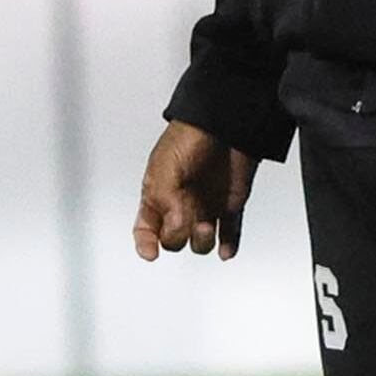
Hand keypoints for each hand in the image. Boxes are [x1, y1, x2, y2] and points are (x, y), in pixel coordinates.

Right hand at [132, 120, 257, 261]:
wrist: (226, 121)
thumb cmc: (188, 138)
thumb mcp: (166, 169)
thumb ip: (167, 202)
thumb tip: (177, 228)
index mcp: (157, 196)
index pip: (145, 230)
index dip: (145, 244)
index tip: (152, 253)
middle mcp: (180, 205)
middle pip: (174, 240)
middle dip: (179, 238)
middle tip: (187, 222)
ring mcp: (206, 205)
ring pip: (201, 241)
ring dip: (203, 242)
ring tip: (208, 227)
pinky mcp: (230, 203)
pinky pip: (230, 232)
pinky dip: (229, 245)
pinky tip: (227, 251)